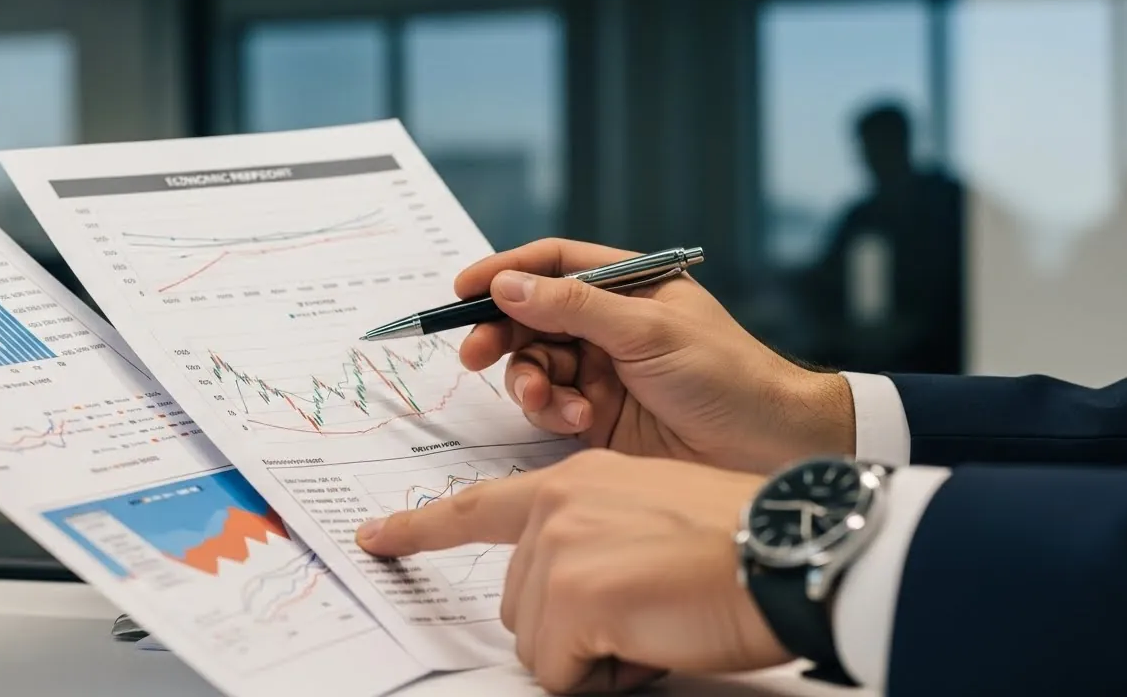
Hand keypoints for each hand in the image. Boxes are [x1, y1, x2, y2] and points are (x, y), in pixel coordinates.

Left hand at [356, 449, 790, 693]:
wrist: (784, 549)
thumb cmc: (735, 539)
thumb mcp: (646, 518)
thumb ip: (589, 543)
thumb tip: (565, 606)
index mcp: (571, 483)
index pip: (475, 508)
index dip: (418, 529)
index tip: (375, 538)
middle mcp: (554, 508)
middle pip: (517, 601)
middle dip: (570, 627)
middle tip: (641, 613)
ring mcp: (558, 549)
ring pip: (536, 640)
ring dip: (590, 652)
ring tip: (652, 622)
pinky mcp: (572, 595)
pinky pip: (560, 671)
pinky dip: (602, 676)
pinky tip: (648, 643)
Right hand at [456, 239, 854, 473]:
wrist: (768, 446)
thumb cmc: (726, 375)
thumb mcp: (648, 331)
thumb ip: (574, 308)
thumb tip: (508, 286)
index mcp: (627, 285)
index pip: (553, 264)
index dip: (505, 272)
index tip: (462, 289)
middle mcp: (610, 323)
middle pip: (532, 317)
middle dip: (502, 334)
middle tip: (476, 355)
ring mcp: (603, 369)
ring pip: (535, 365)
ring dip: (530, 382)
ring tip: (546, 401)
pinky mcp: (599, 415)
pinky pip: (552, 406)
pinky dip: (553, 412)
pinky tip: (577, 421)